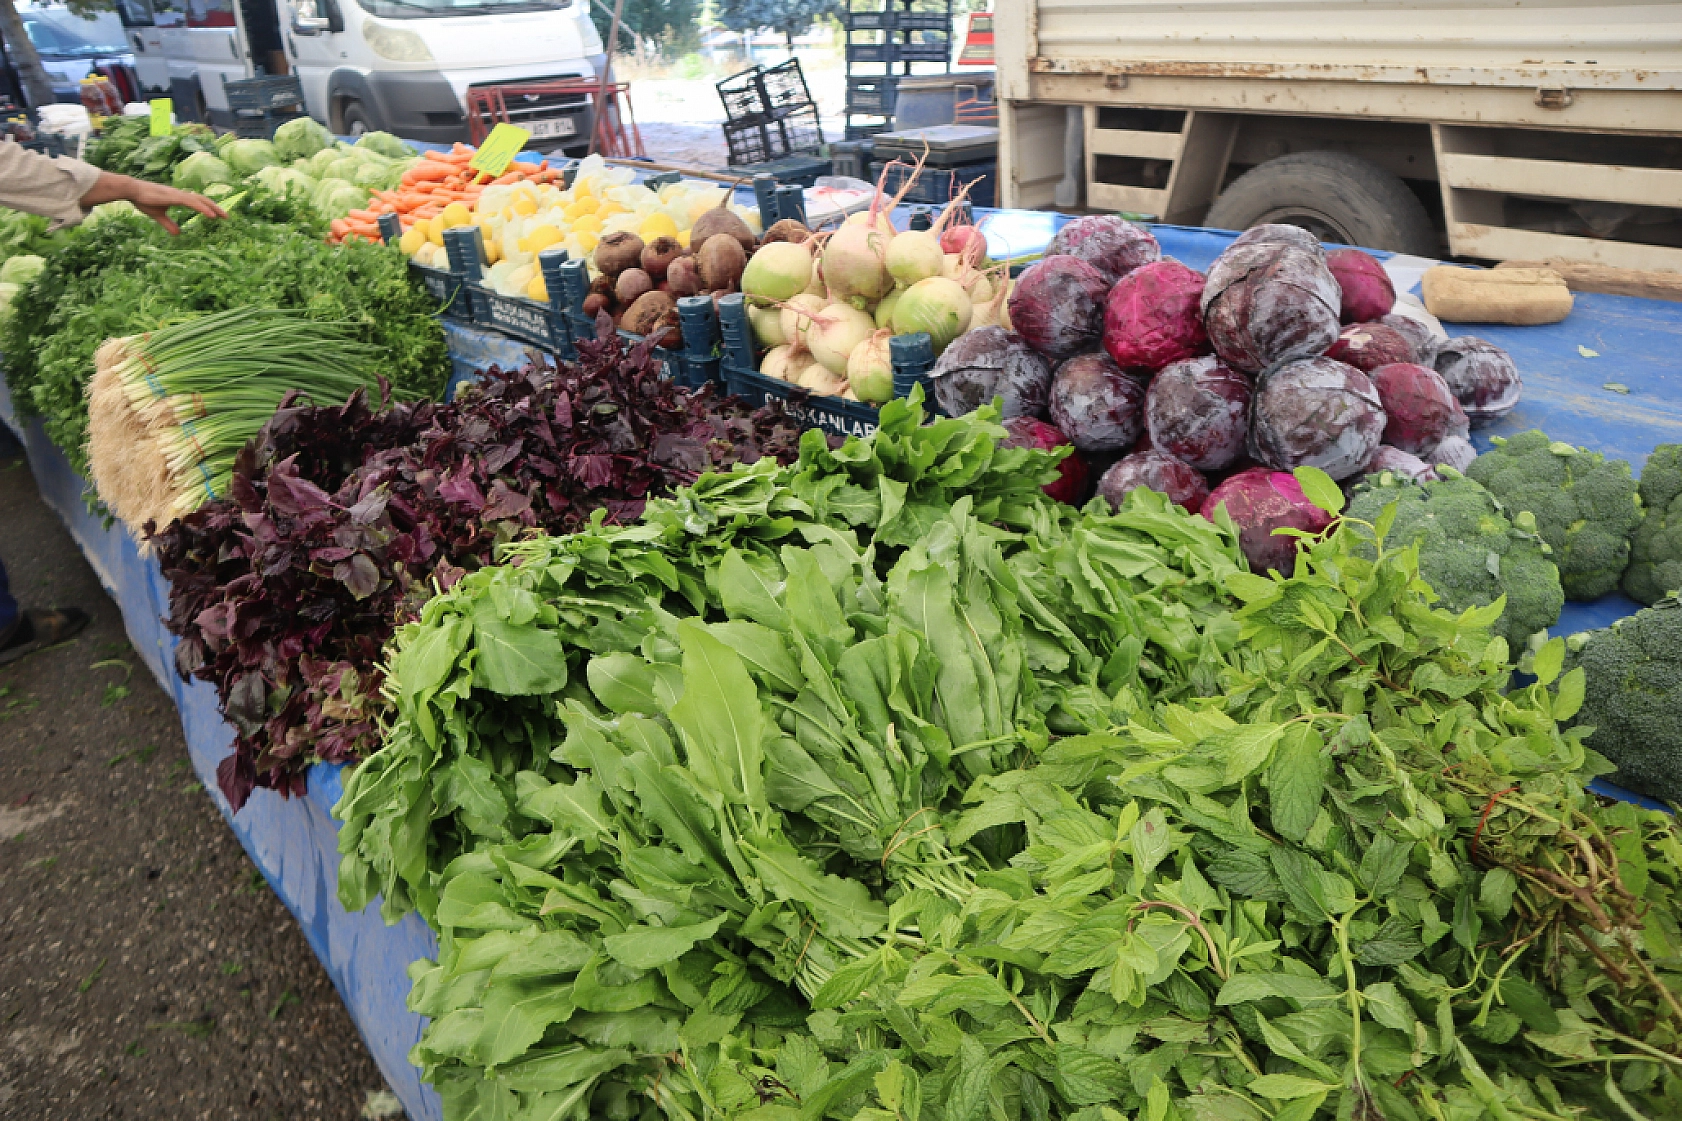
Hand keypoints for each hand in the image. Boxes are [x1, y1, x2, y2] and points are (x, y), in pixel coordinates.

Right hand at [79, 171, 226, 233]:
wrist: (131, 190)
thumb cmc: (143, 199)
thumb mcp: (158, 215)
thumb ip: (169, 224)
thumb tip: (178, 234)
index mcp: (178, 198)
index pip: (198, 201)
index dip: (209, 207)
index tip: (219, 215)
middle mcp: (180, 194)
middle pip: (202, 199)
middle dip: (216, 207)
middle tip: (227, 217)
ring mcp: (177, 194)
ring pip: (200, 200)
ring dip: (213, 208)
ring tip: (223, 216)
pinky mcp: (173, 196)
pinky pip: (192, 202)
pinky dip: (202, 208)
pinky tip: (211, 214)